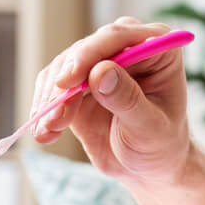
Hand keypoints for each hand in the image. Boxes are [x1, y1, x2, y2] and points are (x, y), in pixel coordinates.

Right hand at [30, 17, 192, 185]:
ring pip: (63, 66)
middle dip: (65, 82)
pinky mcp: (76, 82)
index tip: (68, 81)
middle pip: (86, 49)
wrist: (145, 166)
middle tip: (53, 116)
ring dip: (52, 99)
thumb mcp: (149, 128)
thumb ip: (127, 99)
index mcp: (157, 49)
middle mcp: (126, 48)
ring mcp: (99, 63)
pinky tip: (46, 132)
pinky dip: (45, 108)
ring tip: (49, 130)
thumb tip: (100, 71)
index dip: (90, 54)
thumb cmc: (159, 145)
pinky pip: (52, 86)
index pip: (118, 37)